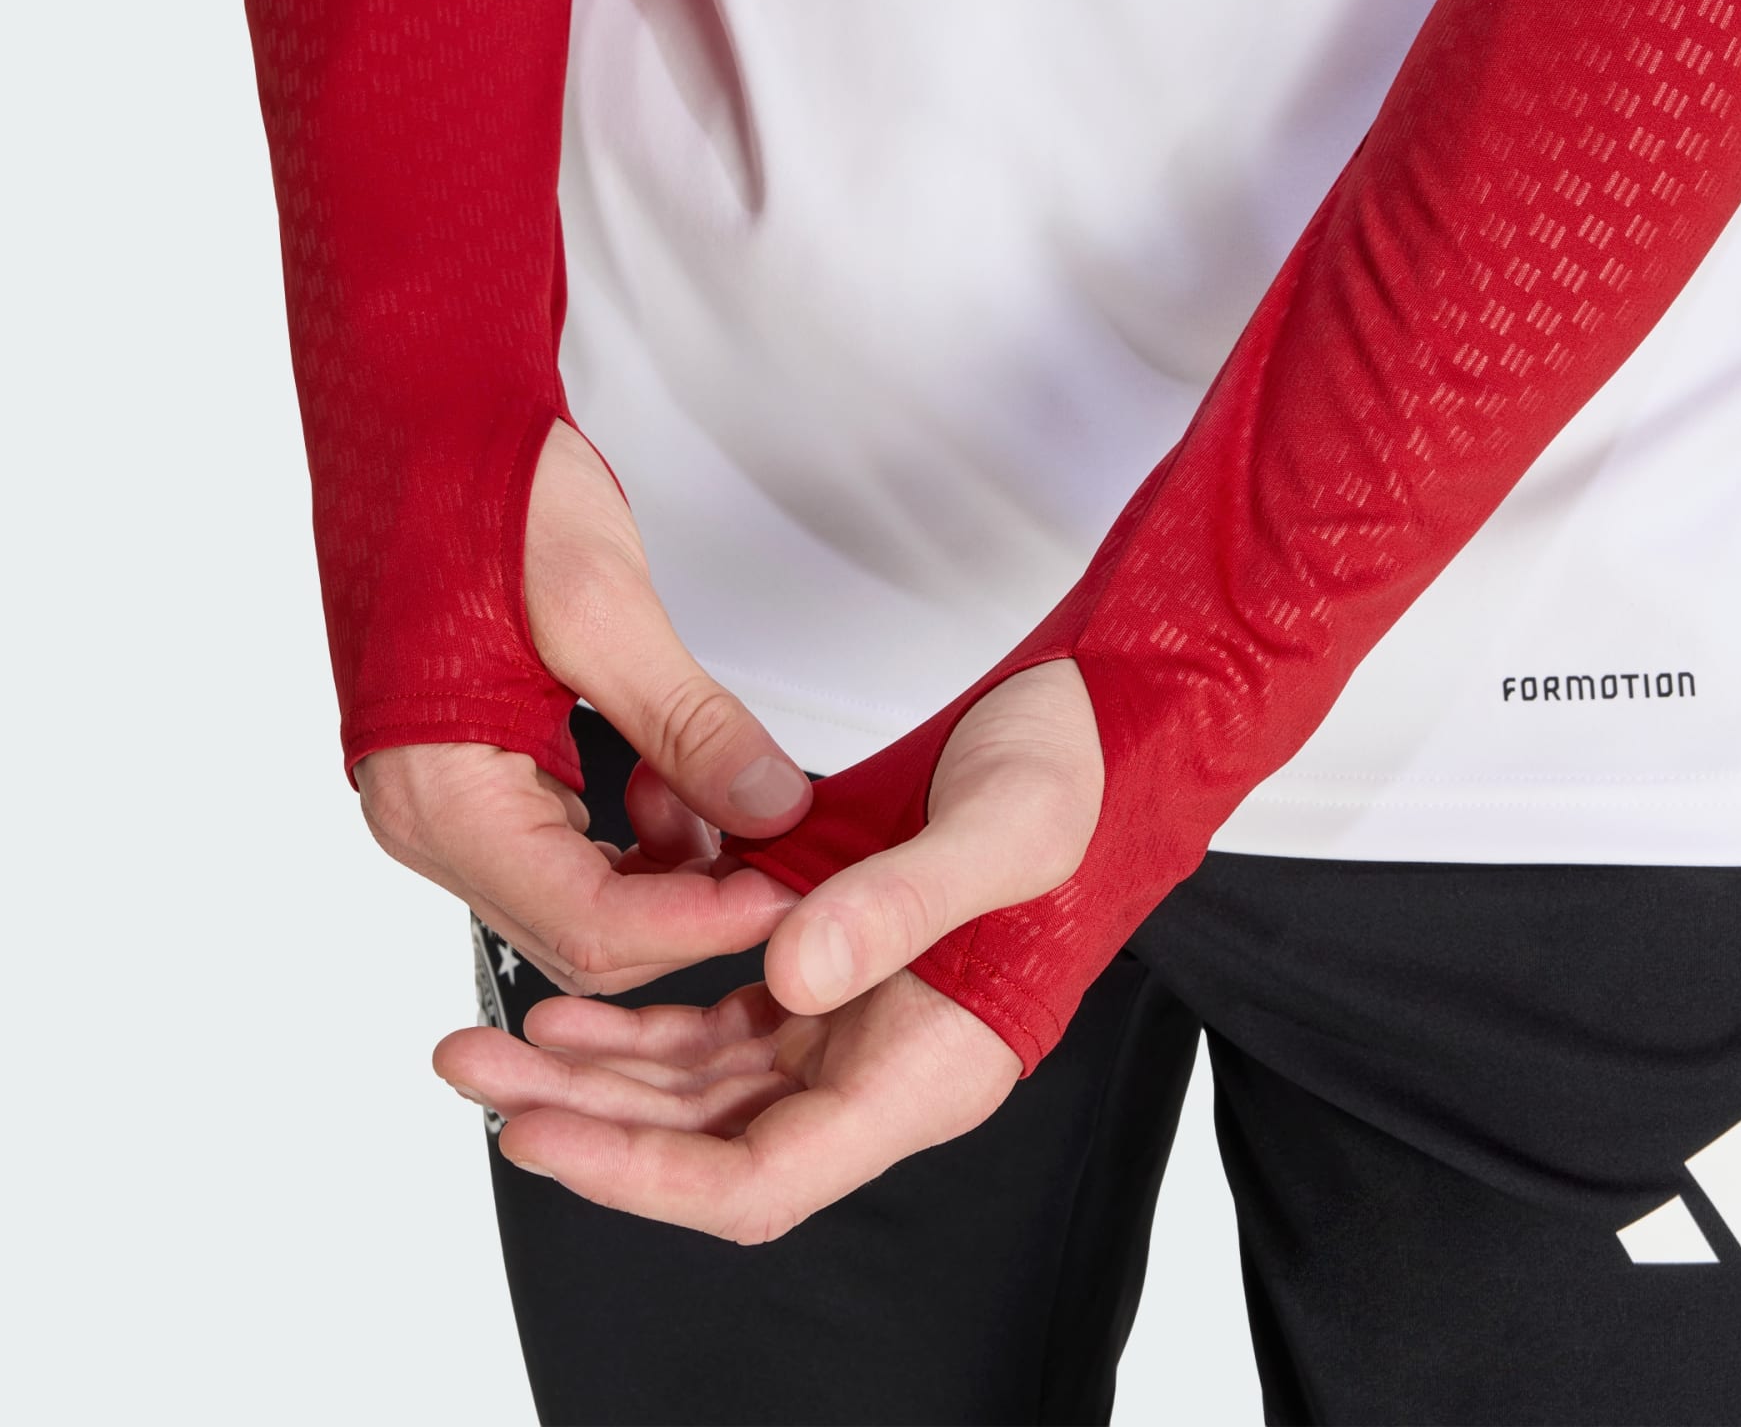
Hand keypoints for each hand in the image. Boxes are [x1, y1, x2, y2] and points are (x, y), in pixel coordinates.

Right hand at [356, 420, 811, 995]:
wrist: (418, 419)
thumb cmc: (474, 491)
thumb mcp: (601, 605)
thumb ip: (687, 722)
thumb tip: (769, 805)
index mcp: (440, 797)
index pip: (586, 926)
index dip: (701, 927)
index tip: (791, 895)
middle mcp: (431, 820)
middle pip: (585, 930)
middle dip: (695, 902)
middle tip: (783, 845)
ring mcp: (452, 802)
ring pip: (583, 895)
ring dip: (673, 863)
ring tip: (723, 781)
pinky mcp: (481, 774)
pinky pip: (571, 845)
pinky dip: (639, 827)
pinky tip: (675, 770)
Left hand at [433, 659, 1102, 1235]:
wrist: (1100, 727)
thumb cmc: (1080, 782)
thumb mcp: (1002, 829)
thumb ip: (902, 902)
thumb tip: (789, 973)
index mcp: (929, 1067)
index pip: (762, 1178)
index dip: (642, 1175)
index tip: (540, 1132)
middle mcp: (881, 1065)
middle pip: (708, 1142)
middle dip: (588, 1117)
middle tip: (476, 1067)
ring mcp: (854, 1019)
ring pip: (701, 1087)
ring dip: (601, 1068)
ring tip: (499, 1035)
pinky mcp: (832, 965)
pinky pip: (719, 1023)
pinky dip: (646, 1014)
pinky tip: (584, 990)